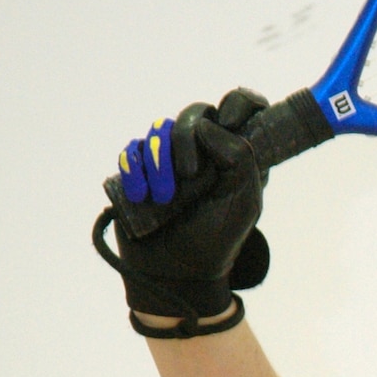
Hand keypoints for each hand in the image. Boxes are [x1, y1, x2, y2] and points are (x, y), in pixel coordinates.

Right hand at [97, 89, 270, 327]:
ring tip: (165, 199)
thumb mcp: (244, 202)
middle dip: (187, 139)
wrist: (176, 273)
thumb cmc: (216, 241)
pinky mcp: (140, 171)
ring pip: (159, 129)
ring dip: (160, 163)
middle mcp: (204, 151)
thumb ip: (240, 157)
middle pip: (195, 113)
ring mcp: (169, 159)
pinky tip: (142, 195)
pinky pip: (132, 150)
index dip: (238, 103)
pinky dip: (135, 171)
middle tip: (190, 176)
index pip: (242, 107)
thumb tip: (208, 125)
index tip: (230, 119)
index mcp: (235, 155)